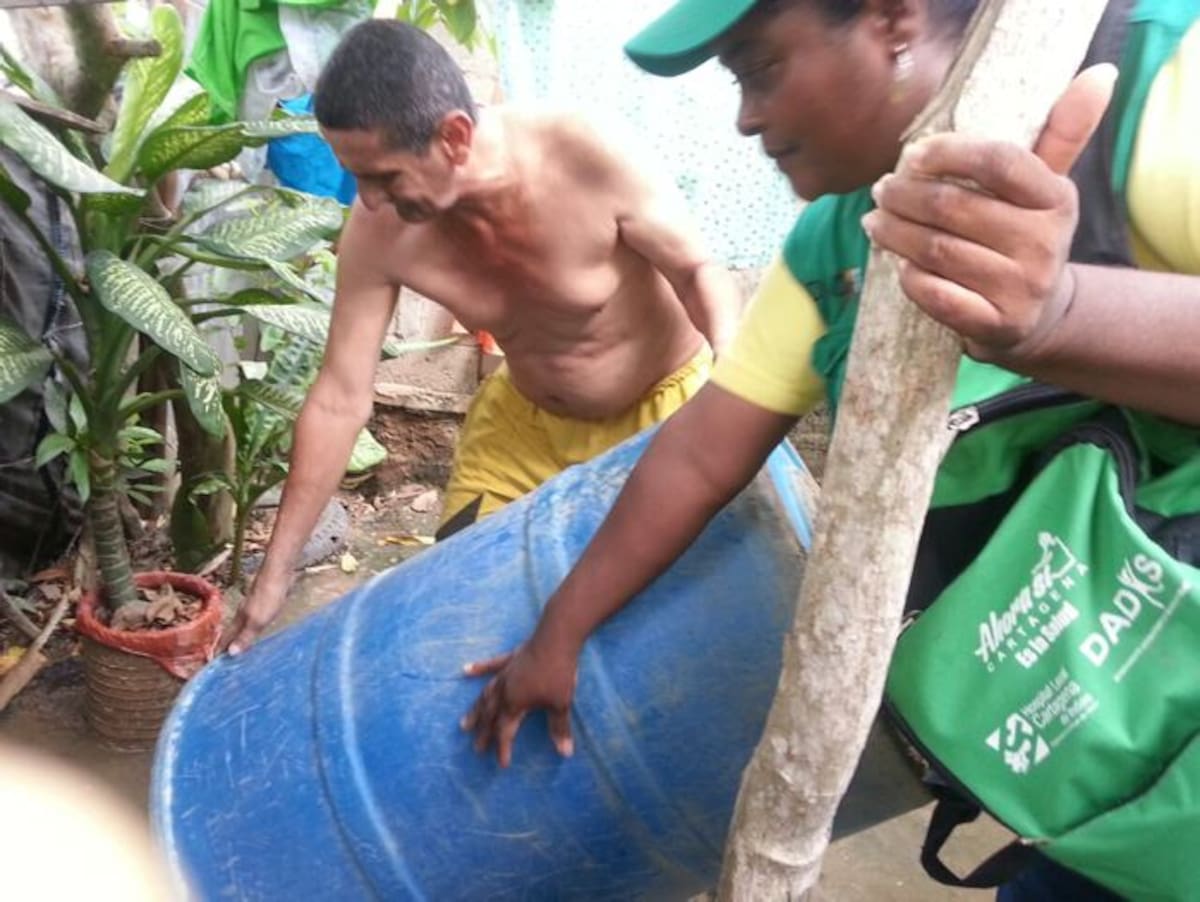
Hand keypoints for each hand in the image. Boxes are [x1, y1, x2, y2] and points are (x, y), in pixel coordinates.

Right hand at [219, 572, 289, 655]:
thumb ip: (245, 636)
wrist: (278, 573)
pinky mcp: (263, 603)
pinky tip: (255, 632)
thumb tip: (230, 653)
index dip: (219, 652)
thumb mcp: (257, 620)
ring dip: (238, 638)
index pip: (225, 639)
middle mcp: (242, 614)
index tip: (212, 666)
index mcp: (238, 619)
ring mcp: (251, 608)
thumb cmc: (268, 596)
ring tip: (237, 650)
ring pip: (241, 627)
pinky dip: (249, 630)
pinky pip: (253, 621)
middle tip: (224, 662)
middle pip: (231, 633)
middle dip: (226, 647)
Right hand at [461, 632, 578, 767]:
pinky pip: (491, 665)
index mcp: (514, 704)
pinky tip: (466, 670)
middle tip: (477, 748)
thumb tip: (565, 753)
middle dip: (484, 734)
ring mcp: (506, 673)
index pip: (504, 731)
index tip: (502, 764)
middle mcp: (505, 690)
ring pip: (486, 695)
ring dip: (476, 710)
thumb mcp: (561, 704)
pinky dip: (479, 668)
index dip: (503, 748)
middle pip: (490, 716)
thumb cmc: (559, 673)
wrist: (556, 638)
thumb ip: (559, 729)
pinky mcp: (510, 659)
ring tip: (465, 723)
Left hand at [863, 65, 1116, 363]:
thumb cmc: (1023, 235)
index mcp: (1056, 199)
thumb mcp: (1045, 187)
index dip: (947, 153)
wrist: (1035, 315)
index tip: (912, 155)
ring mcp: (1021, 288)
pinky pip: (936, 295)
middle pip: (953, 207)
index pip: (998, 161)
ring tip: (873, 221)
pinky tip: (896, 264)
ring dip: (893, 233)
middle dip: (904, 195)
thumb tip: (1099, 74)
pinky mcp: (996, 325)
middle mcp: (1044, 244)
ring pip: (936, 251)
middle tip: (880, 190)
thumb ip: (1061, 132)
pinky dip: (909, 278)